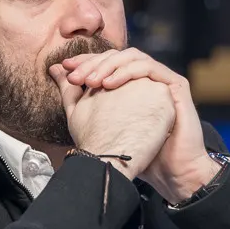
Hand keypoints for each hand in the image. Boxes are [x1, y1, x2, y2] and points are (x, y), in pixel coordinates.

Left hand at [49, 63, 173, 179]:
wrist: (167, 171)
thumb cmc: (134, 152)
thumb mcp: (94, 119)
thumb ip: (75, 95)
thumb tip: (54, 70)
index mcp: (129, 83)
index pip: (106, 62)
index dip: (86, 61)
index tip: (65, 67)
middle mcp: (146, 78)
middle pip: (117, 56)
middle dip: (94, 63)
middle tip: (75, 76)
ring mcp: (161, 80)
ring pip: (133, 57)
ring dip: (109, 66)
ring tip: (91, 82)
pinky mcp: (176, 85)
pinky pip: (150, 67)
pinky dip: (127, 72)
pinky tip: (109, 86)